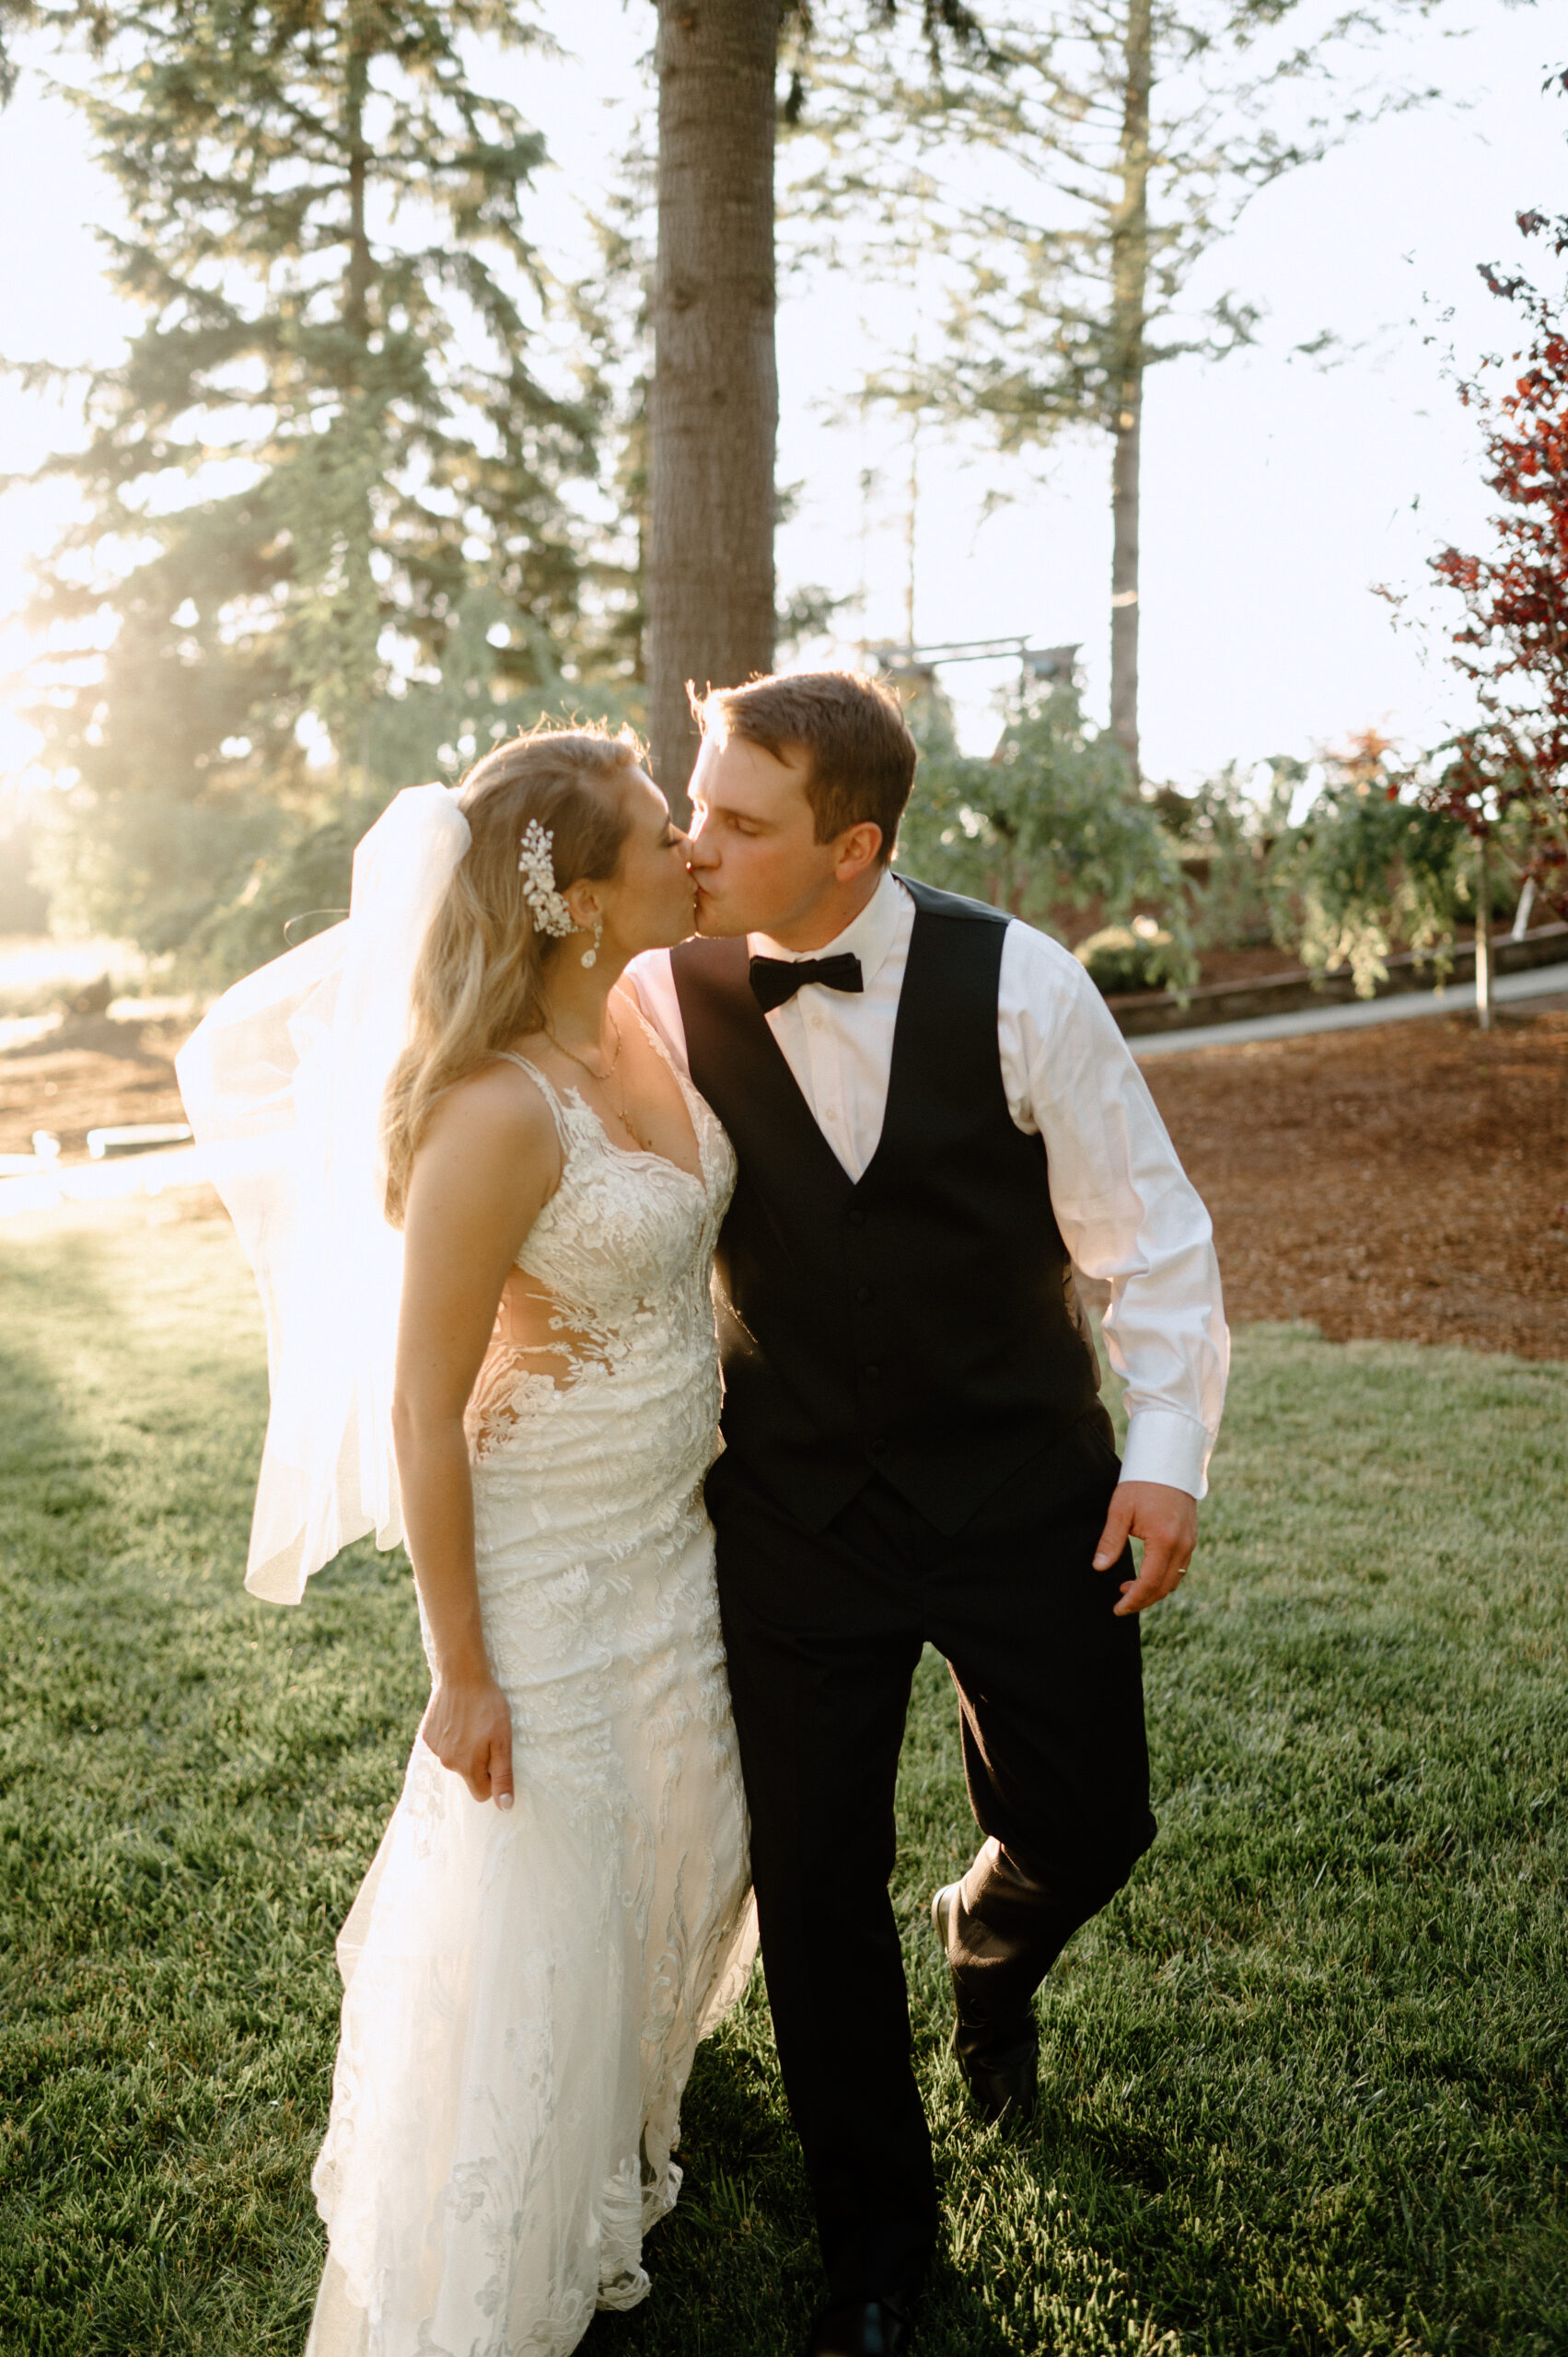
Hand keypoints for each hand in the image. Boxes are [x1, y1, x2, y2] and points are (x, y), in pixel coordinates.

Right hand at [421, 1669, 514, 1806]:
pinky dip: (452, 1737)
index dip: (493, 1778)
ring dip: (465, 1749)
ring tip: (473, 1724)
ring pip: (456, 1760)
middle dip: (479, 1762)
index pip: (481, 1793)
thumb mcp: (503, 1741)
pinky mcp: (427, 1735)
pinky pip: (443, 1746)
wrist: (462, 1675)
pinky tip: (459, 1719)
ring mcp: (435, 1748)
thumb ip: (502, 1776)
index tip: (497, 1756)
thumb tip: (504, 1807)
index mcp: (466, 1767)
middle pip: (468, 1775)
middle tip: (487, 1736)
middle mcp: (447, 1762)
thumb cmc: (488, 1707)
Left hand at [1093, 1480, 1197, 1616]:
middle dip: (1143, 1600)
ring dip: (1154, 1590)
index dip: (1133, 1600)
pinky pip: (1180, 1568)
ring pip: (1174, 1580)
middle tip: (1121, 1603)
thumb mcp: (1120, 1510)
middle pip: (1164, 1588)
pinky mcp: (1192, 1537)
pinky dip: (1164, 1577)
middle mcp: (1182, 1546)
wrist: (1169, 1461)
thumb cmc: (1141, 1483)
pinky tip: (1147, 1573)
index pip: (1149, 1584)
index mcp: (1164, 1541)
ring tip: (1129, 1588)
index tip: (1117, 1609)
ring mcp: (1190, 1542)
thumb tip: (1099, 1567)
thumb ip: (1110, 1541)